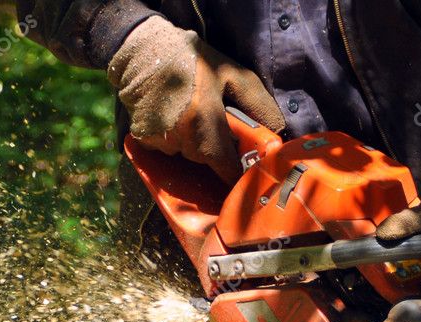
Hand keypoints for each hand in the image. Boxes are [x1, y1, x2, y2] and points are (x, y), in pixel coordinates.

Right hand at [108, 16, 284, 183]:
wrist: (143, 50)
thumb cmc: (191, 60)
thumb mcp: (231, 73)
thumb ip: (257, 102)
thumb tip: (277, 129)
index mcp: (206, 125)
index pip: (227, 169)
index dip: (237, 172)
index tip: (243, 167)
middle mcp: (182, 140)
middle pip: (207, 160)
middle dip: (215, 146)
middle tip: (214, 117)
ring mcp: (161, 142)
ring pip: (187, 154)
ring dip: (193, 140)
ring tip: (190, 110)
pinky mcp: (145, 141)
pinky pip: (167, 148)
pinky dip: (173, 137)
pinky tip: (172, 114)